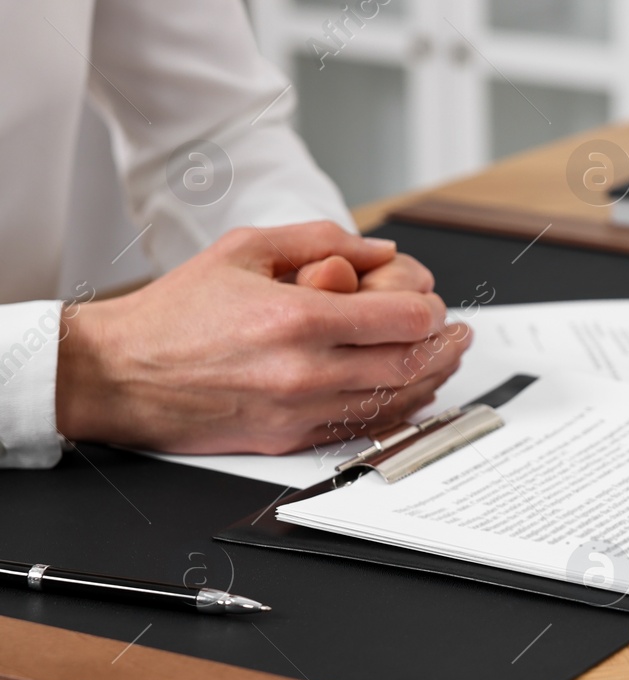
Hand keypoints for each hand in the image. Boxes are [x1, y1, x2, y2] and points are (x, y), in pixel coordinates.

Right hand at [56, 223, 470, 453]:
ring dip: (430, 379)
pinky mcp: (289, 438)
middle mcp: (304, 370)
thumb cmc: (175, 312)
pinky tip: (410, 393)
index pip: (402, 321)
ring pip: (393, 401)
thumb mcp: (246, 249)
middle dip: (443, 346)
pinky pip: (362, 428)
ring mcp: (299, 411)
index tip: (431, 303)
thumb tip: (381, 249)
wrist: (119, 374)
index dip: (430, 311)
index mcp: (297, 319)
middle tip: (457, 333)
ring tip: (445, 359)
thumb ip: (321, 241)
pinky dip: (396, 410)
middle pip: (409, 364)